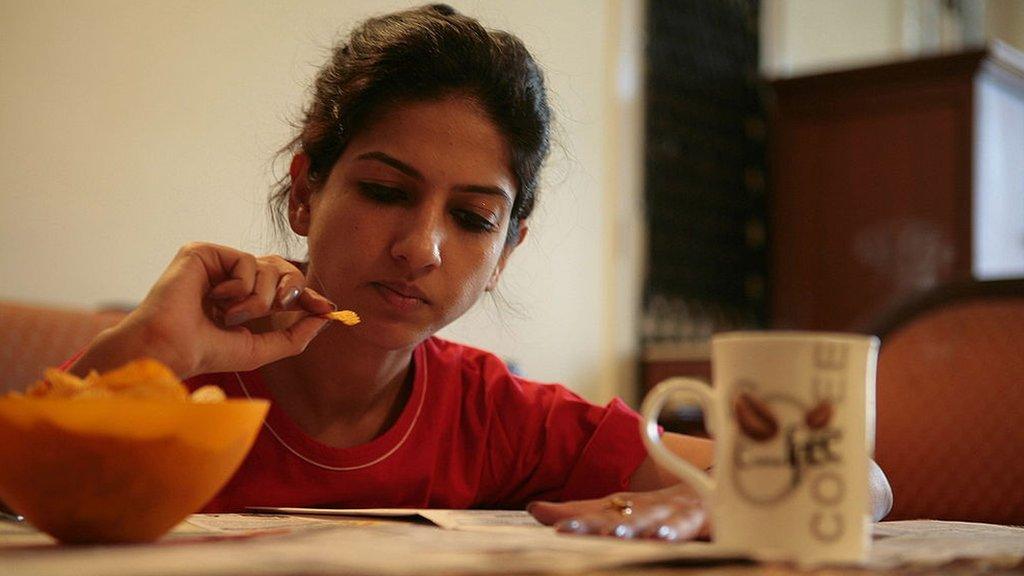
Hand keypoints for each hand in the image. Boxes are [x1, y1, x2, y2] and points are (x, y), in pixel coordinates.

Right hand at [71, 242, 334, 378]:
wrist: (173, 347)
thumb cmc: (208, 351)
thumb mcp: (261, 348)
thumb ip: (295, 337)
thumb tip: (327, 318)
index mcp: (244, 297)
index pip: (285, 288)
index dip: (308, 296)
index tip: (328, 309)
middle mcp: (232, 277)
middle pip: (284, 269)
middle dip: (290, 290)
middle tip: (281, 305)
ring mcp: (218, 262)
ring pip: (269, 267)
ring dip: (258, 300)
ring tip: (230, 316)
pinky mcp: (204, 251)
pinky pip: (247, 261)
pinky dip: (241, 287)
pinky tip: (216, 299)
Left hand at [528, 483, 709, 540]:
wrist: (720, 490)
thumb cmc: (664, 509)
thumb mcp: (624, 511)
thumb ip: (581, 513)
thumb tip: (534, 508)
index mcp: (627, 506)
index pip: (593, 510)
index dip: (570, 515)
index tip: (540, 515)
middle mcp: (647, 507)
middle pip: (617, 514)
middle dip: (592, 523)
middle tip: (565, 530)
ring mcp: (673, 512)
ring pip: (650, 519)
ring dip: (631, 527)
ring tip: (613, 536)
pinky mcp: (702, 518)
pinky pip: (687, 526)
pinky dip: (675, 529)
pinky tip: (662, 536)